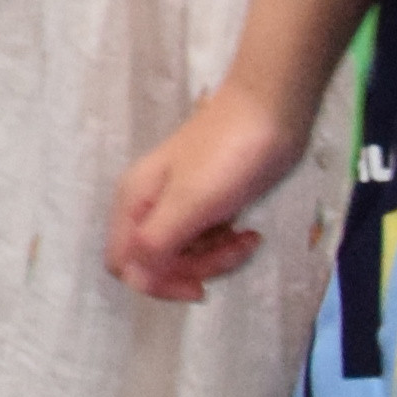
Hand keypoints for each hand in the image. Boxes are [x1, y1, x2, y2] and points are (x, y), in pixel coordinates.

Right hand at [107, 79, 309, 304]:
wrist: (271, 110)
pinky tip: (250, 233)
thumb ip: (155, 242)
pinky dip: (226, 245)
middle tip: (228, 252)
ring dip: (216, 258)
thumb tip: (135, 277)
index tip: (197, 286)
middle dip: (194, 269)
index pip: (124, 264)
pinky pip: (205, 241)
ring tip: (247, 239)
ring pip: (184, 255)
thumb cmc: (228, 155)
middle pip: (155, 263)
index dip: (155, 282)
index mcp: (134, 202)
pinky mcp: (206, 203)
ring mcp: (178, 204)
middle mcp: (148, 206)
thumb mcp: (190, 202)